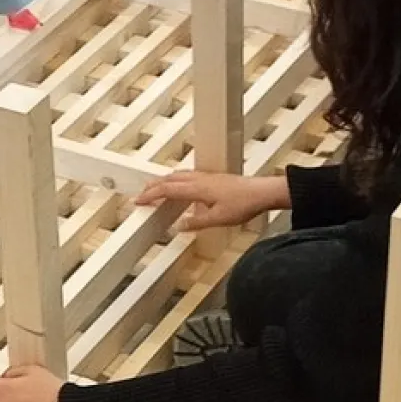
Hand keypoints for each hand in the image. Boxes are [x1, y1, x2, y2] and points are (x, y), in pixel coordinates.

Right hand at [134, 171, 289, 231]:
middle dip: (153, 186)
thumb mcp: (219, 219)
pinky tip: (182, 186)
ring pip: (179, 175)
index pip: (168, 189)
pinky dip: (177, 179)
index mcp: (198, 188)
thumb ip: (197, 222)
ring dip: (164, 181)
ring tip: (156, 188)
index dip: (151, 195)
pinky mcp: (214, 178)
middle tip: (141, 194)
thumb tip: (179, 226)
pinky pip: (188, 175)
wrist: (262, 192)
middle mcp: (200, 179)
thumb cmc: (244, 204)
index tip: (138, 200)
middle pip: (170, 179)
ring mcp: (207, 177)